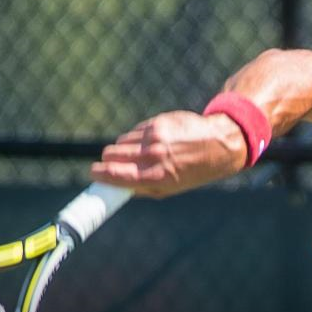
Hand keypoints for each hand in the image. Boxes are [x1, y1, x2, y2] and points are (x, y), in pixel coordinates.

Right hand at [90, 110, 246, 197]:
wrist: (219, 143)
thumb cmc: (193, 171)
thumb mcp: (171, 188)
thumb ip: (143, 188)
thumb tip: (116, 186)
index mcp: (156, 177)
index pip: (116, 174)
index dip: (99, 174)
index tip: (92, 173)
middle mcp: (153, 156)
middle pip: (112, 154)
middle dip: (108, 160)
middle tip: (110, 164)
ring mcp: (155, 137)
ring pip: (121, 141)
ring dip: (122, 148)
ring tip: (137, 154)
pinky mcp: (157, 122)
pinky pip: (134, 131)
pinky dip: (136, 138)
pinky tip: (150, 142)